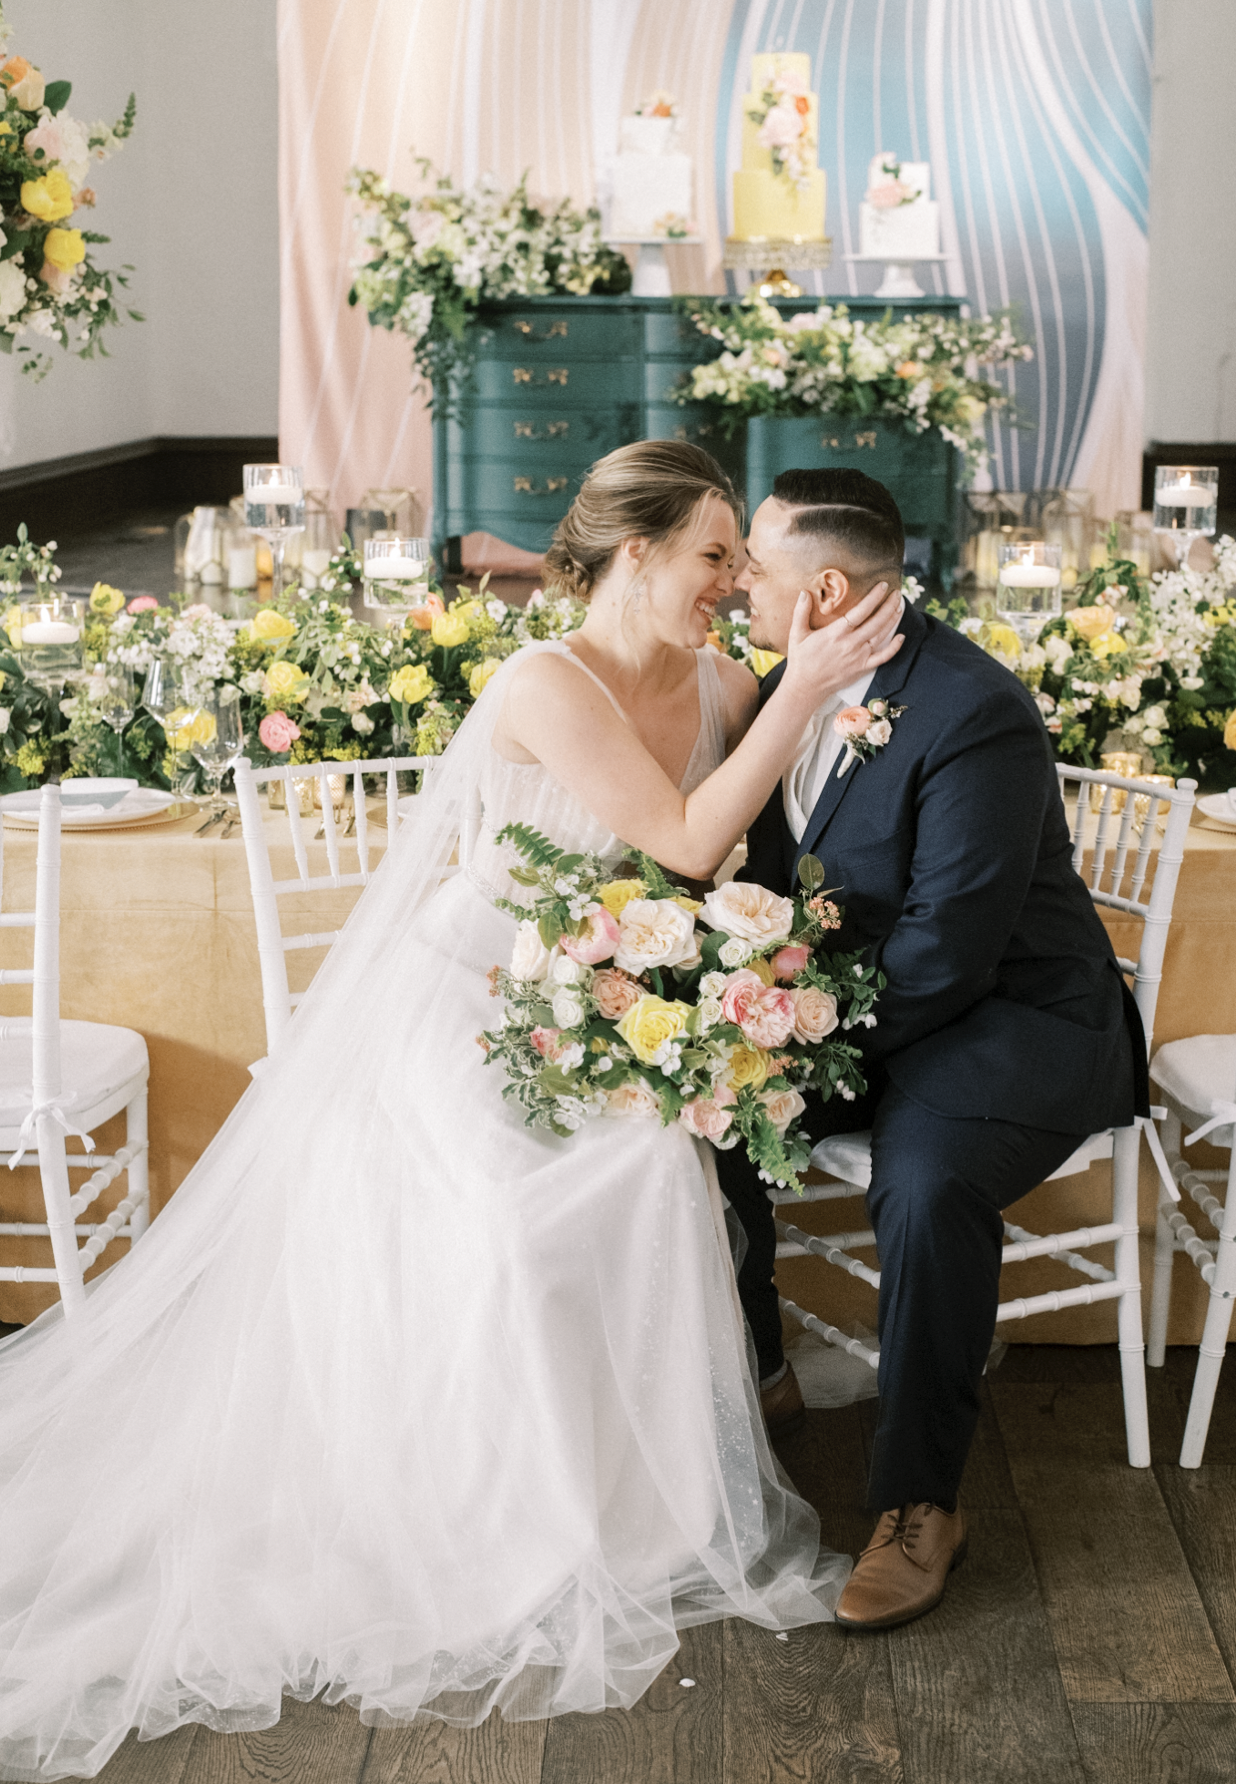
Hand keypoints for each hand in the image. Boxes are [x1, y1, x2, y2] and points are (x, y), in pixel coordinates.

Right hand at [780, 582, 903, 706]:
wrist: (805, 687)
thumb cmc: (801, 660)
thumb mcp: (797, 634)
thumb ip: (801, 612)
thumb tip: (804, 592)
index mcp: (836, 633)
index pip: (860, 611)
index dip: (874, 597)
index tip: (883, 586)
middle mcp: (850, 644)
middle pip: (876, 621)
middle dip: (889, 605)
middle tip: (896, 593)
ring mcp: (859, 657)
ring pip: (881, 636)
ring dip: (892, 620)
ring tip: (899, 607)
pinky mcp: (862, 668)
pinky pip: (883, 657)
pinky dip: (894, 647)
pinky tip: (901, 637)